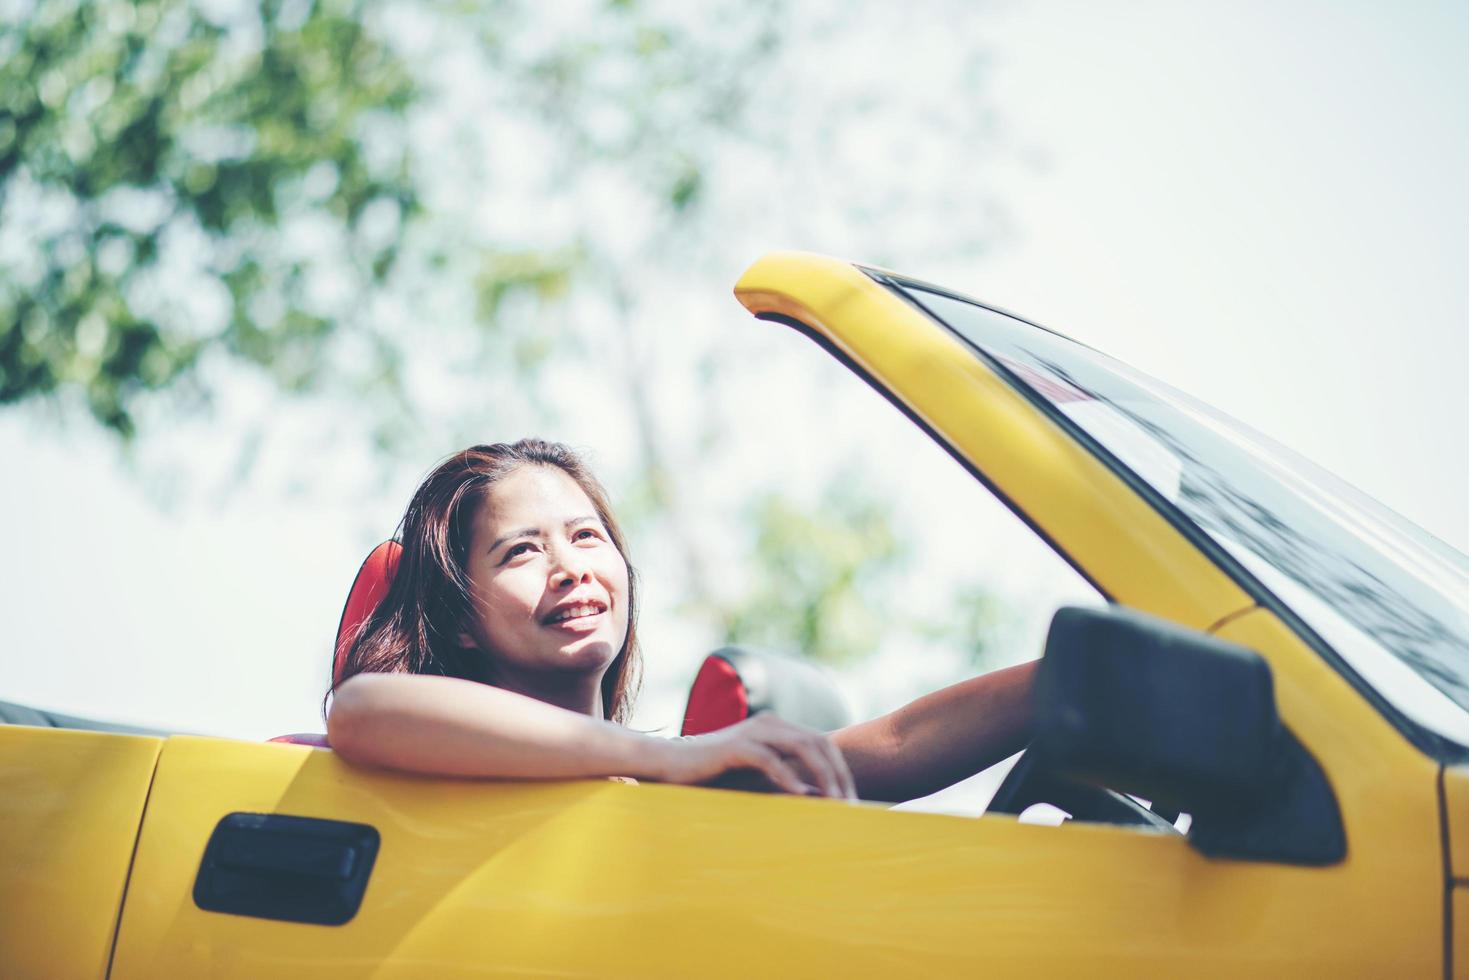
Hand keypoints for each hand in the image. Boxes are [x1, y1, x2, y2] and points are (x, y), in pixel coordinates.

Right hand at [654, 712, 855, 798]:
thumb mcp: (755, 777)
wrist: (669, 763)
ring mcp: (752, 733)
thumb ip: (784, 780)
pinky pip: (769, 759)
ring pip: (801, 747)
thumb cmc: (713, 774)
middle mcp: (768, 724)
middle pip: (818, 743)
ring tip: (834, 803)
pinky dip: (788, 778)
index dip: (840, 770)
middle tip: (851, 806)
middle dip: (839, 774)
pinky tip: (801, 797)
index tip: (851, 801)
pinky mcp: (734, 747)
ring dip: (822, 776)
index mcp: (776, 728)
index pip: (821, 743)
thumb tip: (820, 798)